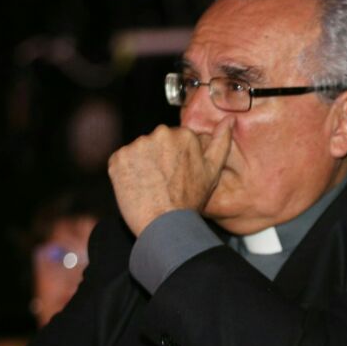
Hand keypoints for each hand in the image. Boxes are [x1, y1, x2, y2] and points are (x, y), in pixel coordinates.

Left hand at [107, 119, 232, 235]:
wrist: (164, 224)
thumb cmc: (189, 200)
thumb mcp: (212, 171)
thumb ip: (221, 142)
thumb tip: (229, 121)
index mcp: (183, 135)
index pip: (174, 139)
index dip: (175, 157)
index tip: (176, 174)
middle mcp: (158, 134)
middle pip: (155, 142)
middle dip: (157, 157)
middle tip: (164, 181)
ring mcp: (136, 146)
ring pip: (138, 151)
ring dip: (141, 164)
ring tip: (151, 185)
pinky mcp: (118, 158)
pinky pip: (121, 161)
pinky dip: (126, 172)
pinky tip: (137, 187)